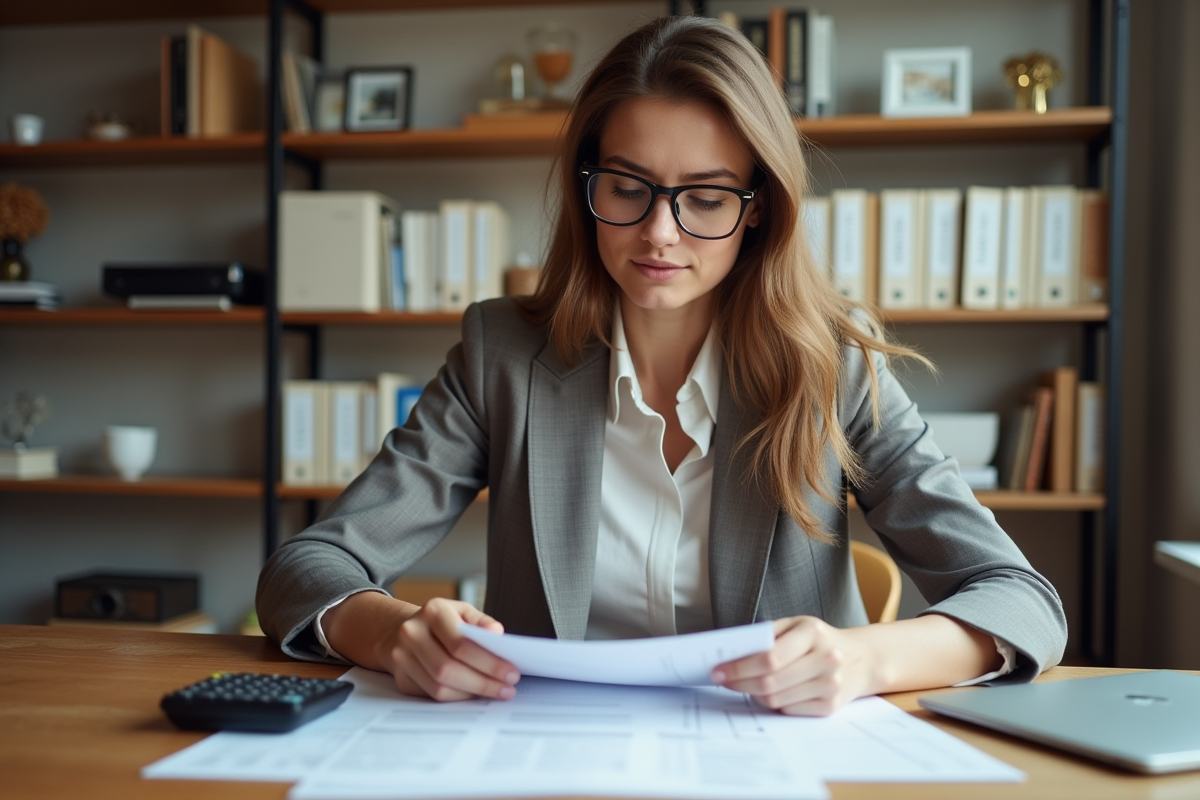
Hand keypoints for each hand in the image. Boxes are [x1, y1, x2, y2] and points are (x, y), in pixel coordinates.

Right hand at [382, 597, 520, 702]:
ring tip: (496, 692)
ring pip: (439, 686)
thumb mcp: (463, 612)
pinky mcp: (401, 679)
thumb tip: (497, 633)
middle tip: (508, 689)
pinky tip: (475, 694)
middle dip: (483, 682)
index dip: (488, 662)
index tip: (512, 672)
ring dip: (472, 693)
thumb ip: (481, 622)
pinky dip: (458, 697)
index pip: (461, 643)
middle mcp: (412, 633)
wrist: (402, 629)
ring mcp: (402, 658)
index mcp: (432, 611)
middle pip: (448, 668)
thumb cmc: (442, 621)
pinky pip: (433, 695)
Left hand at [711, 616, 874, 715]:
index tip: (718, 670)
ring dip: (753, 694)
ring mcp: (831, 685)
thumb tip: (733, 653)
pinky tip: (767, 692)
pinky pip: (788, 710)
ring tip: (743, 684)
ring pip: (776, 699)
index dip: (740, 667)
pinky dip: (772, 703)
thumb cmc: (819, 639)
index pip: (770, 657)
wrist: (861, 658)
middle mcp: (826, 659)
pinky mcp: (831, 706)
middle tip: (722, 680)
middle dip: (739, 683)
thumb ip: (768, 635)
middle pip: (771, 682)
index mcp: (814, 633)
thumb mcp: (797, 625)